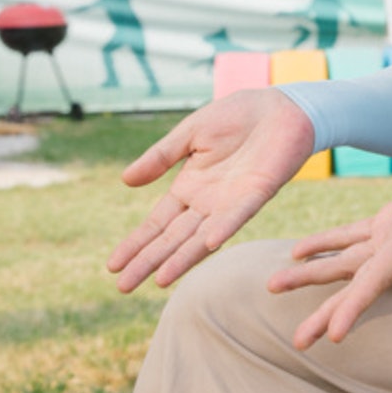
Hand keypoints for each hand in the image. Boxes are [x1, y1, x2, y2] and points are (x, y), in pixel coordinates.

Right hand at [107, 88, 317, 292]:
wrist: (279, 105)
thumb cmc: (237, 116)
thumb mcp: (190, 134)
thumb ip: (160, 157)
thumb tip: (125, 180)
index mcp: (189, 187)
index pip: (157, 223)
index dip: (136, 243)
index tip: (112, 266)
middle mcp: (208, 202)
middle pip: (173, 238)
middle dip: (148, 261)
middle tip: (123, 287)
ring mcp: (232, 201)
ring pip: (202, 236)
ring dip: (182, 258)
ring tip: (159, 281)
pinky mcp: (258, 192)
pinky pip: (238, 214)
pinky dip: (224, 228)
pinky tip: (209, 244)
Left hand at [271, 127, 391, 349]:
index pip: (377, 280)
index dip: (354, 308)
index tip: (332, 337)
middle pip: (356, 284)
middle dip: (326, 312)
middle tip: (298, 341)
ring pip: (345, 263)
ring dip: (312, 276)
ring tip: (273, 286)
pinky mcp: (389, 219)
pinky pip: (350, 237)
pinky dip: (324, 245)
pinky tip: (298, 252)